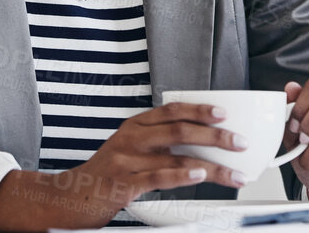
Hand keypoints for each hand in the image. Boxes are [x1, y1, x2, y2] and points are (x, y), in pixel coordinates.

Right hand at [0, 103, 245, 230]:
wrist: (68, 198)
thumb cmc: (106, 175)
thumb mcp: (130, 149)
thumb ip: (159, 143)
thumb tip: (203, 142)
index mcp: (135, 127)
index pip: (172, 111)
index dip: (200, 109)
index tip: (225, 113)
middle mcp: (131, 139)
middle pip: (180, 130)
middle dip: (216, 136)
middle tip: (240, 142)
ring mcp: (126, 161)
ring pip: (177, 157)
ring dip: (213, 166)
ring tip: (235, 173)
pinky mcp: (123, 184)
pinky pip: (159, 177)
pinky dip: (183, 176)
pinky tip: (200, 176)